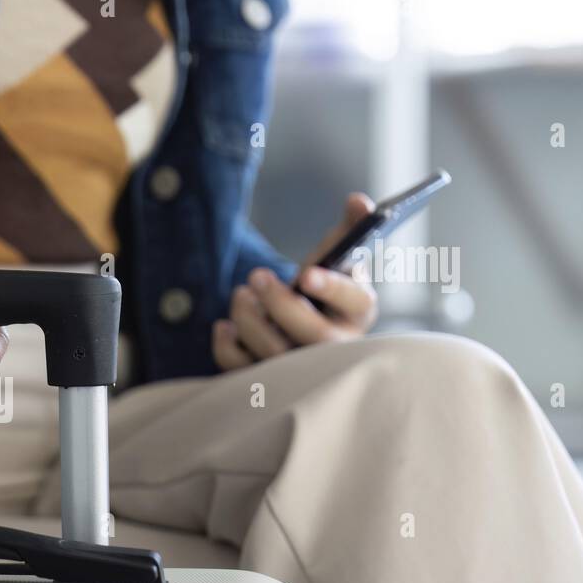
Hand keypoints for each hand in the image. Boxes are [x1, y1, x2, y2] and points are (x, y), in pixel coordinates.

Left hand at [212, 193, 378, 370]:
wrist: (298, 324)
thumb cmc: (320, 289)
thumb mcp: (336, 259)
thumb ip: (349, 229)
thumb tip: (358, 200)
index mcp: (358, 313)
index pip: (357, 303)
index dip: (333, 289)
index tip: (306, 273)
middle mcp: (337, 349)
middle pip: (314, 337)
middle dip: (280, 304)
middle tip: (256, 275)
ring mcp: (303, 370)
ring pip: (277, 355)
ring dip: (250, 320)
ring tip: (241, 294)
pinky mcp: (270, 382)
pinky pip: (244, 372)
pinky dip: (227, 347)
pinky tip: (224, 326)